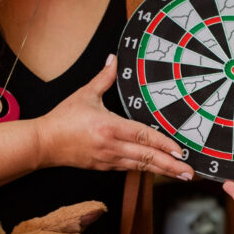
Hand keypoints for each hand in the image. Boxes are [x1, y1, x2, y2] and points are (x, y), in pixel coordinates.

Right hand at [36, 55, 193, 179]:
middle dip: (171, 165)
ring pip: (140, 166)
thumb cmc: (63, 119)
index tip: (180, 150)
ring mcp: (108, 159)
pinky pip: (129, 168)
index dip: (163, 144)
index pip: (143, 136)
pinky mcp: (104, 166)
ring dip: (162, 171)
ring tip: (181, 174)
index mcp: (109, 127)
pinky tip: (158, 171)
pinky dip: (145, 169)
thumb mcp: (85, 94)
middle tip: (190, 171)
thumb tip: (114, 59)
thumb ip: (104, 78)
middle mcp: (111, 146)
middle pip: (147, 157)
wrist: (43, 143)